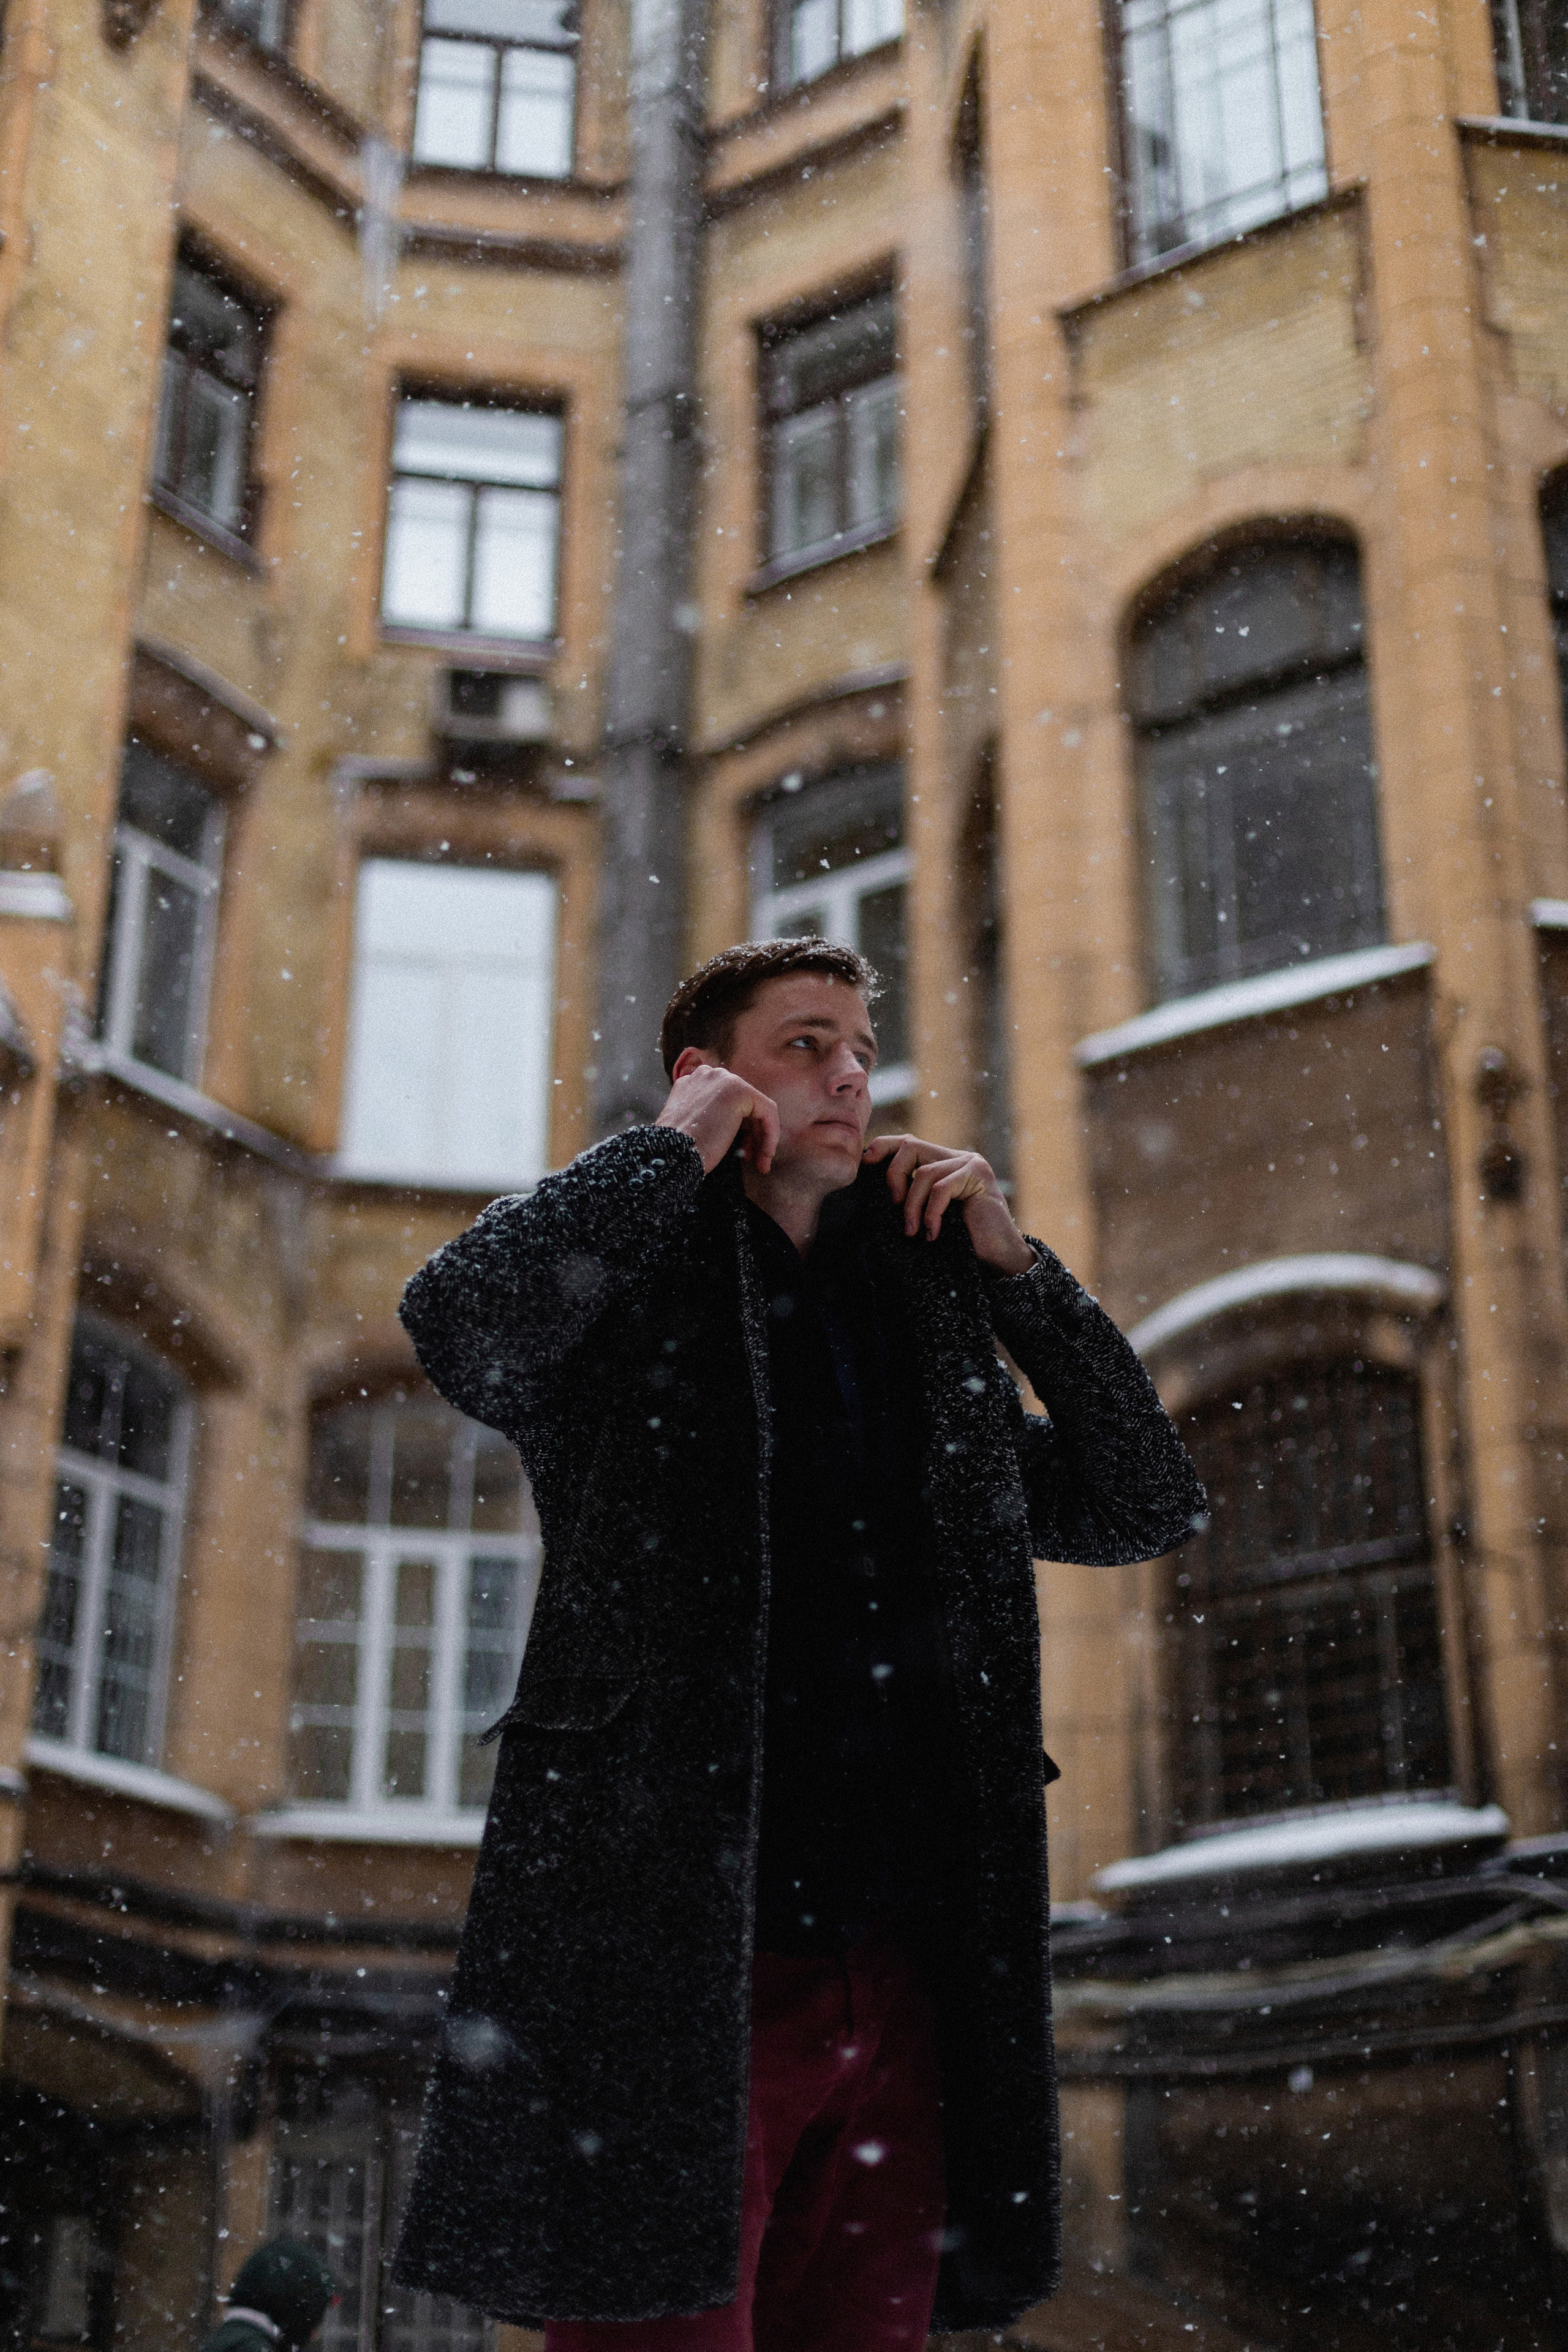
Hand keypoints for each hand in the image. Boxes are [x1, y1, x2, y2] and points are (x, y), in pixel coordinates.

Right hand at [656, 1058, 780, 1175]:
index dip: (737, 1129)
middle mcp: (709, 1075)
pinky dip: (770, 1134)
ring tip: (761, 1162)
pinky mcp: (740, 1091)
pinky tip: (766, 1154)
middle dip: (751, 1134)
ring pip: (756, 1108)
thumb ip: (710, 1117)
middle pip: (742, 1105)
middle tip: (753, 1159)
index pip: (726, 1103)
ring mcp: (724, 1080)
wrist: (673, 1153)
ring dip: (762, 1137)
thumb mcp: (693, 1126)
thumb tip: (734, 1128)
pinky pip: (767, 1111)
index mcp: (693, 1083)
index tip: (741, 1152)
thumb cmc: (680, 1148)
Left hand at [862, 1132, 1034, 1274]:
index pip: (908, 1141)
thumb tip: (873, 1187)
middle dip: (894, 1175)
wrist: (999, 1258)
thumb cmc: (962, 1240)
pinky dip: (932, 1213)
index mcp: (944, 1162)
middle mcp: (958, 1157)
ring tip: (914, 1232)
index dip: (883, 1147)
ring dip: (912, 1206)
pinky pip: (941, 1188)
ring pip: (924, 1172)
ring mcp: (970, 1164)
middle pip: (911, 1145)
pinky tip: (933, 1234)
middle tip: (893, 1206)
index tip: (865, 1163)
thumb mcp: (928, 1213)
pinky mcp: (979, 1177)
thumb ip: (911, 1194)